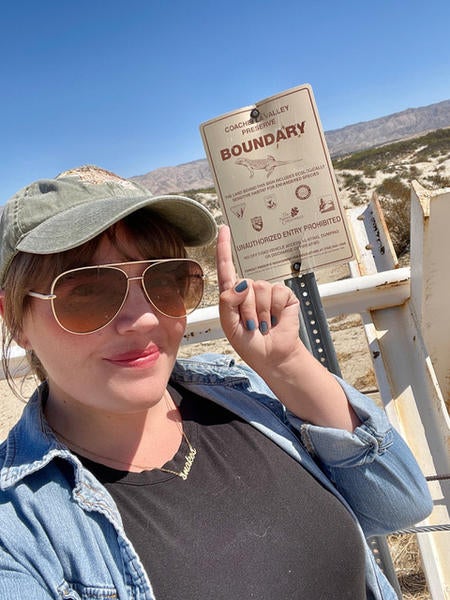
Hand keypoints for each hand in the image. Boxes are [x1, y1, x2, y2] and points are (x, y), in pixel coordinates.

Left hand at [216, 225, 301, 371]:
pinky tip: (275, 320)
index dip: (224, 247)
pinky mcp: (284, 297)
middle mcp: (250, 290)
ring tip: (262, 325)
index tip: (224, 229)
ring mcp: (268, 292)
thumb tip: (241, 283)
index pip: (227, 267)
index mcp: (233, 295)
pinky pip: (277, 293)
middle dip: (246, 309)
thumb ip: (227, 303)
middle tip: (251, 325)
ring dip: (260, 312)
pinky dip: (275, 310)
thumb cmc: (249, 343)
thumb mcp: (229, 325)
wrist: (272, 356)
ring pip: (260, 289)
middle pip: (244, 285)